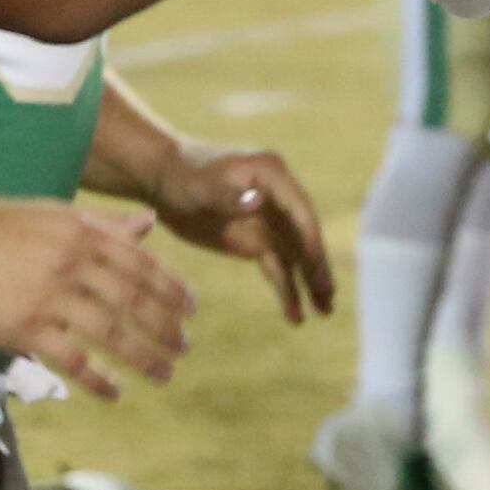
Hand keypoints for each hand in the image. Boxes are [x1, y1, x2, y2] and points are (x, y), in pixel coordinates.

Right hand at [0, 200, 195, 401]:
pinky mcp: (26, 328)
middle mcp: (73, 264)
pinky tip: (116, 392)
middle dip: (165, 326)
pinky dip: (98, 379)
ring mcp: (50, 298)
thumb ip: (106, 224)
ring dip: (143, 356)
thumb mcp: (58, 215)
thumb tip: (148, 222)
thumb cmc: (3, 226)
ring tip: (165, 373)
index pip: (141, 265)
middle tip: (185, 346)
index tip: (191, 310)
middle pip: (133, 300)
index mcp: (84, 234)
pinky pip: (71, 359)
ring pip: (110, 332)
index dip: (171, 289)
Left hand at [142, 139, 335, 324]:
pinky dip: (287, 289)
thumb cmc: (181, 173)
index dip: (309, 236)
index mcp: (271, 173)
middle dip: (316, 265)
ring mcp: (268, 220)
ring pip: (295, 255)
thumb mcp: (200, 184)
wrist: (161, 179)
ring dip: (309, 282)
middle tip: (328, 297)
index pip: (298, 208)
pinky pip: (277, 267)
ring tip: (325, 311)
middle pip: (303, 234)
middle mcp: (277, 196)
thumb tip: (257, 201)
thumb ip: (228, 195)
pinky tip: (296, 315)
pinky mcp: (255, 241)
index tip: (316, 264)